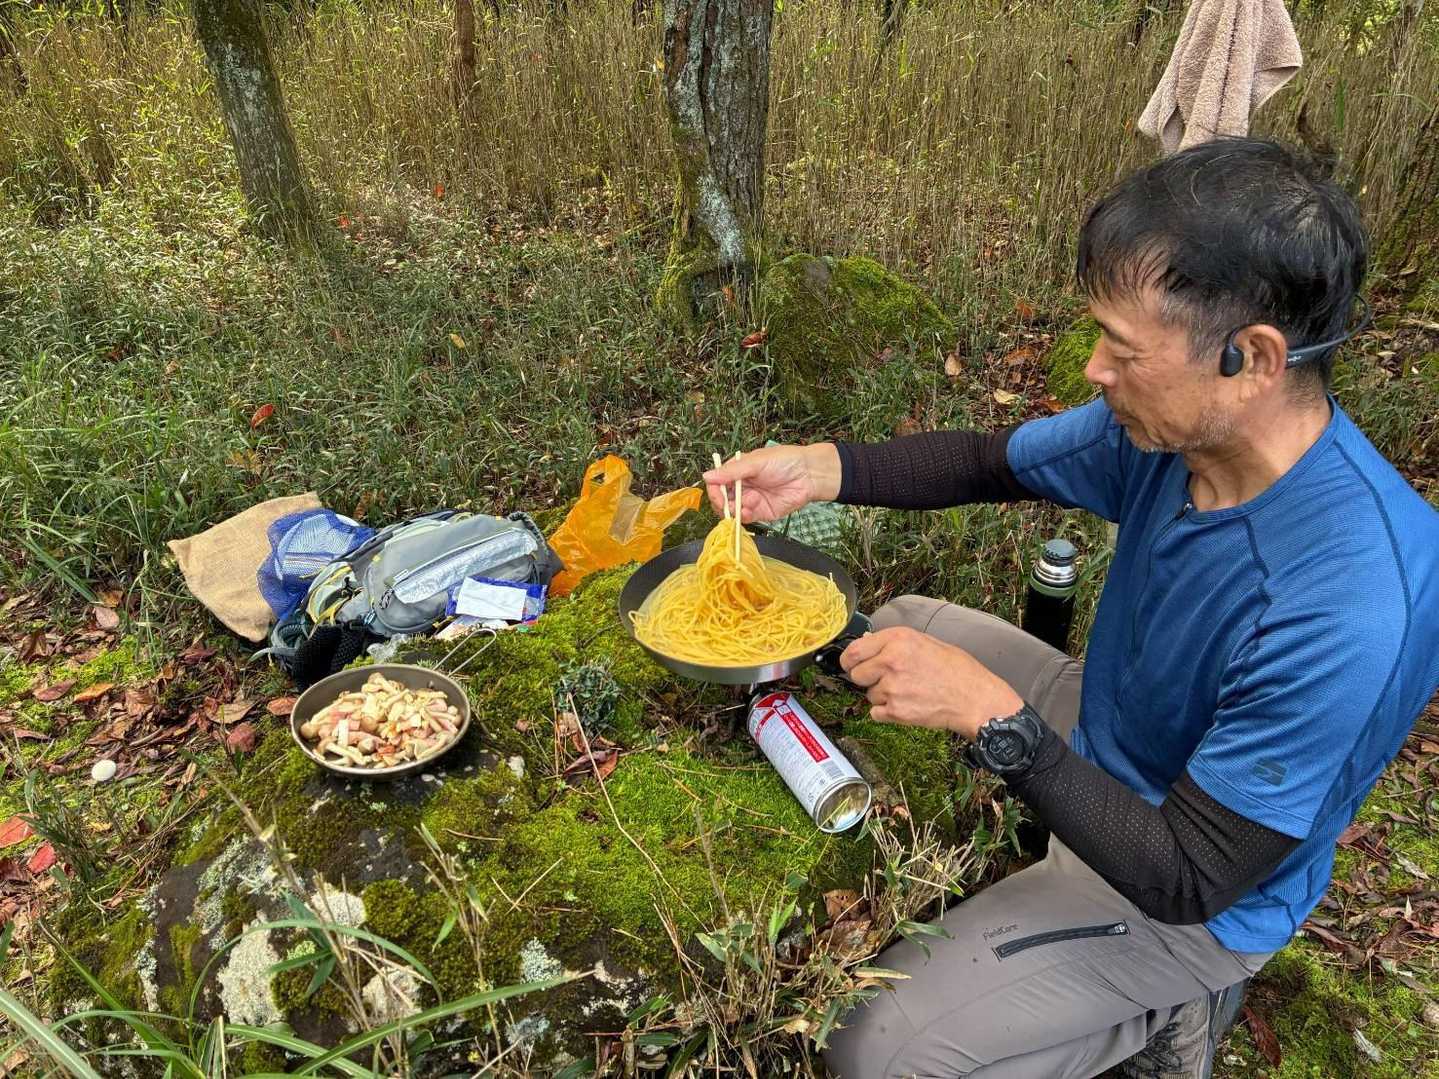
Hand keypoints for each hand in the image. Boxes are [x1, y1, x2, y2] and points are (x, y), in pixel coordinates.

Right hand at [702, 443, 841, 523]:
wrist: (810, 474)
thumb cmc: (785, 461)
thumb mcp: (755, 462)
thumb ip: (732, 471)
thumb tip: (706, 476)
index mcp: (738, 471)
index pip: (717, 483)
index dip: (715, 490)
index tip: (717, 493)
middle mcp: (742, 487)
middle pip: (722, 500)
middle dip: (722, 503)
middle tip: (727, 503)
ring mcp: (751, 501)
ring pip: (732, 511)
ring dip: (734, 510)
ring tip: (745, 504)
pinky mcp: (762, 513)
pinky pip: (746, 518)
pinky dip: (744, 517)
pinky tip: (749, 510)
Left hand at [839, 626, 1024, 738]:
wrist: (975, 698)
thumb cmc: (957, 670)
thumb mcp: (926, 642)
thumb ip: (895, 642)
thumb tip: (868, 643)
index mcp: (897, 640)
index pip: (853, 651)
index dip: (849, 660)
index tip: (850, 664)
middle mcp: (891, 662)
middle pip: (855, 674)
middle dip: (866, 678)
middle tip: (886, 679)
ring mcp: (892, 688)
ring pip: (868, 695)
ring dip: (882, 695)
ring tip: (908, 691)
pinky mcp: (896, 712)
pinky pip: (875, 713)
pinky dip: (886, 712)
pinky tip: (907, 705)